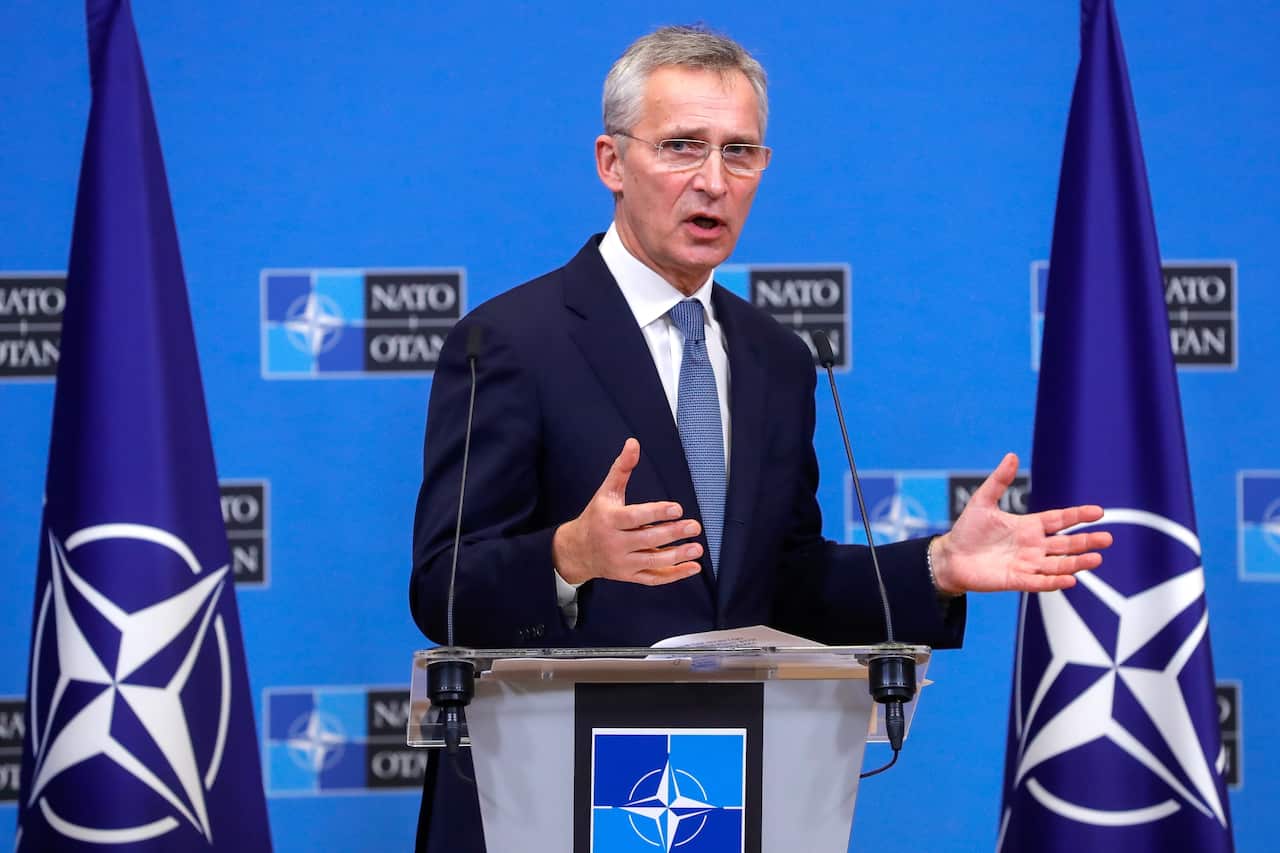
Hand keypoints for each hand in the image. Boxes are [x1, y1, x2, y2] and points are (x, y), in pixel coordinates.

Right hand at [552, 438, 703, 585]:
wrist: (577, 551)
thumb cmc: (596, 517)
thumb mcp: (606, 491)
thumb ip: (622, 468)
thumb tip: (633, 443)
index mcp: (610, 520)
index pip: (635, 517)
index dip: (657, 513)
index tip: (678, 508)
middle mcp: (615, 543)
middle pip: (647, 540)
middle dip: (672, 534)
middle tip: (694, 526)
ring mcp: (623, 562)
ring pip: (652, 562)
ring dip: (677, 556)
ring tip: (697, 548)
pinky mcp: (629, 576)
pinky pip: (653, 578)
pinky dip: (674, 575)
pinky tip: (693, 567)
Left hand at [929, 453, 1112, 594]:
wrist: (950, 557)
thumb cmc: (967, 530)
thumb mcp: (983, 501)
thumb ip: (999, 481)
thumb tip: (1012, 456)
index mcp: (1029, 526)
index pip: (1060, 520)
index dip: (1078, 516)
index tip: (1099, 512)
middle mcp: (1033, 546)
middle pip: (1066, 544)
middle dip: (1086, 541)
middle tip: (1108, 539)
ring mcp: (1027, 564)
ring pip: (1058, 564)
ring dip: (1077, 563)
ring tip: (1096, 559)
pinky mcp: (1017, 580)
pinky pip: (1039, 582)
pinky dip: (1054, 581)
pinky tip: (1070, 579)